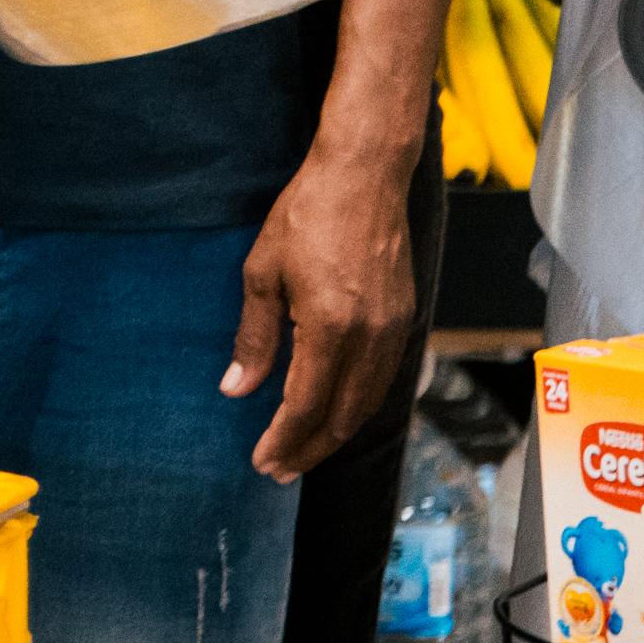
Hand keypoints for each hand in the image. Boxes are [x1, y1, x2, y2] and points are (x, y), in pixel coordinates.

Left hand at [225, 142, 420, 483]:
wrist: (364, 174)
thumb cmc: (308, 213)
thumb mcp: (263, 272)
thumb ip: (254, 336)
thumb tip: (236, 387)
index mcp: (330, 328)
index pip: (305, 406)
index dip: (283, 440)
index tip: (262, 461)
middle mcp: (371, 337)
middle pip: (342, 417)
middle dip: (310, 449)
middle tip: (280, 468)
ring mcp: (394, 329)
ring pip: (368, 402)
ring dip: (335, 432)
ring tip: (304, 449)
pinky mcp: (406, 317)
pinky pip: (383, 379)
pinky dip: (358, 404)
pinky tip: (336, 409)